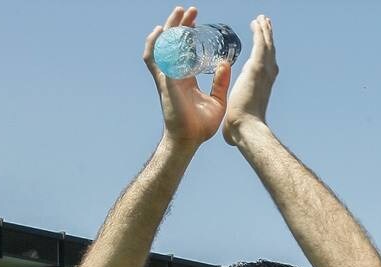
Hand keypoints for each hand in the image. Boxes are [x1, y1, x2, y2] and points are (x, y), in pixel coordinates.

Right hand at [144, 6, 230, 147]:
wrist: (190, 140)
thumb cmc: (201, 126)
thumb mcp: (217, 100)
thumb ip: (220, 82)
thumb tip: (225, 63)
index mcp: (185, 79)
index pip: (185, 50)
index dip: (189, 34)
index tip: (196, 20)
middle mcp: (175, 75)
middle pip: (174, 44)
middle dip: (180, 25)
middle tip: (190, 10)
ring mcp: (168, 78)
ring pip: (164, 47)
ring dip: (169, 29)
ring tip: (178, 13)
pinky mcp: (165, 82)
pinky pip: (156, 60)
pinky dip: (155, 45)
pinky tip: (161, 32)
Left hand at [222, 15, 276, 145]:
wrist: (246, 127)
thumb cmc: (241, 128)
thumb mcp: (237, 117)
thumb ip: (233, 120)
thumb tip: (228, 136)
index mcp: (262, 85)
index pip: (264, 64)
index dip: (263, 52)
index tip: (261, 44)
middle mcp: (267, 76)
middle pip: (269, 50)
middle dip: (267, 36)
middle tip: (265, 23)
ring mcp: (264, 71)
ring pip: (266, 44)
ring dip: (265, 30)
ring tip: (262, 19)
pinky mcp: (257, 68)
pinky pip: (260, 44)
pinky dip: (260, 32)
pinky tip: (257, 22)